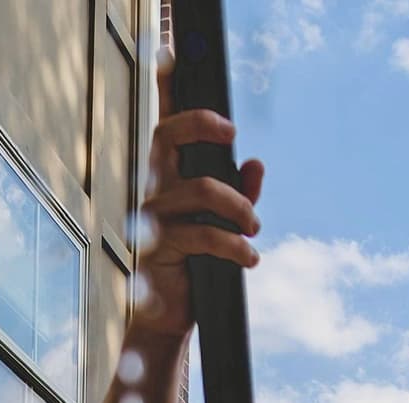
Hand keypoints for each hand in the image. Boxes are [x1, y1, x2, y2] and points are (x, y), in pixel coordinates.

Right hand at [133, 49, 263, 338]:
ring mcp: (151, 217)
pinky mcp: (157, 248)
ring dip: (240, 207)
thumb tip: (256, 164)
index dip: (168, 92)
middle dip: (200, 124)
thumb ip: (240, 195)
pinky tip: (250, 258)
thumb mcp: (225, 227)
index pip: (165, 129)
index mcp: (167, 178)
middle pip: (166, 136)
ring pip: (201, 189)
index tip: (194, 81)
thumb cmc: (196, 266)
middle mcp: (153, 189)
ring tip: (255, 230)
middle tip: (232, 134)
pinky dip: (235, 245)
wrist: (172, 316)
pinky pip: (203, 234)